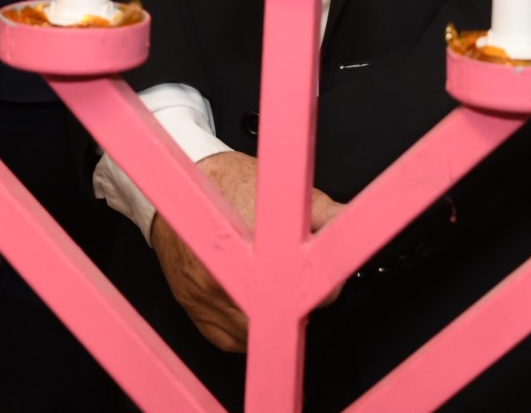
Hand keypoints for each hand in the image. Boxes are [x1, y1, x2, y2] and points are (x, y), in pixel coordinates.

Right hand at [151, 152, 341, 351]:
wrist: (176, 199)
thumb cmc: (225, 189)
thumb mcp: (280, 191)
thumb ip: (323, 213)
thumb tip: (354, 226)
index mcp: (246, 248)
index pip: (302, 290)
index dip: (324, 285)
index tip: (327, 278)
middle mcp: (223, 281)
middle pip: (283, 317)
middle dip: (300, 302)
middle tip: (300, 281)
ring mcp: (208, 305)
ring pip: (262, 335)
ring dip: (276, 318)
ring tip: (276, 287)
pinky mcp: (200, 321)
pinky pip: (238, 341)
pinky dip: (252, 327)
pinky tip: (255, 302)